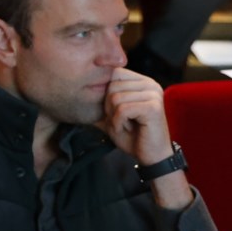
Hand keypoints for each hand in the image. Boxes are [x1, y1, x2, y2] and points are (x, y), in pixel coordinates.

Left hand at [98, 68, 193, 208]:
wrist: (151, 157)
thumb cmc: (132, 136)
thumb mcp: (111, 116)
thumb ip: (99, 102)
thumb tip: (78, 91)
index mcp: (142, 82)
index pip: (114, 73)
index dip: (105, 93)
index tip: (113, 112)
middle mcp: (150, 84)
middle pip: (112, 85)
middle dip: (108, 107)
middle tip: (120, 121)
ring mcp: (153, 94)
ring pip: (116, 98)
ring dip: (114, 117)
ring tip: (125, 125)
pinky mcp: (153, 107)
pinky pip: (123, 110)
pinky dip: (118, 122)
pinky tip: (126, 129)